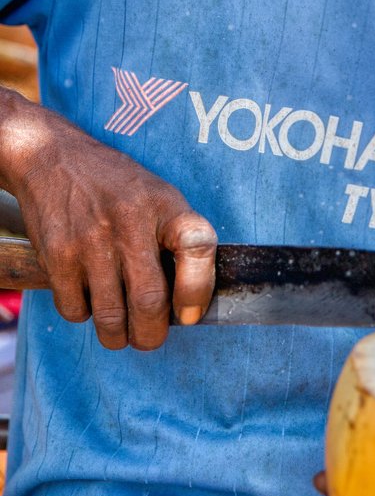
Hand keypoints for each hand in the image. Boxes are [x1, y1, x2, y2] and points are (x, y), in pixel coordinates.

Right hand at [0, 89, 216, 350]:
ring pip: (111, 318)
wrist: (54, 158)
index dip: (199, 289)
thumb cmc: (117, 186)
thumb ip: (176, 241)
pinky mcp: (58, 255)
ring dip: (118, 336)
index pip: (198, 247)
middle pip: (150, 301)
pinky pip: (76, 311)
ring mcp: (92, 239)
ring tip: (121, 330)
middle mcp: (131, 221)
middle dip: (152, 334)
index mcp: (166, 205)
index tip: (191, 314)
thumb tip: (190, 306)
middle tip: (150, 336)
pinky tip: (89, 297)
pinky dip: (84, 316)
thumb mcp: (159, 197)